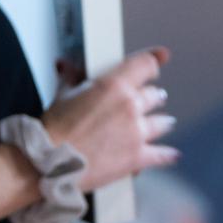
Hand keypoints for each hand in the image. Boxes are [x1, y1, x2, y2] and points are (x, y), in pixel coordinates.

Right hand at [43, 46, 178, 190]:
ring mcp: (137, 133)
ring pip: (163, 123)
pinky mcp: (138, 158)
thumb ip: (70, 77)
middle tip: (151, 100)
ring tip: (164, 123)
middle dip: (152, 98)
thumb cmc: (54, 130)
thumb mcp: (62, 95)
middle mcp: (131, 107)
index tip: (158, 60)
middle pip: (155, 96)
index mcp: (115, 85)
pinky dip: (167, 154)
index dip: (153, 62)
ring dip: (161, 123)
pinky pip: (162, 154)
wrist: (50, 162)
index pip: (145, 65)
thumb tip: (65, 65)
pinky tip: (172, 154)